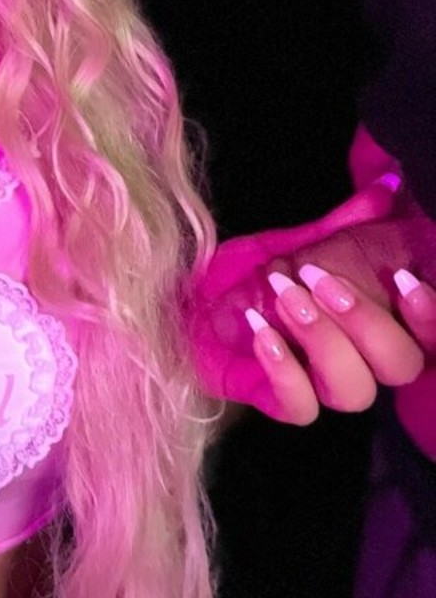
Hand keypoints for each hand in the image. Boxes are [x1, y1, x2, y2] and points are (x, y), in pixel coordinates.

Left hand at [189, 176, 435, 423]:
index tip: (404, 280)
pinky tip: (262, 333)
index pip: (427, 338)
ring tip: (286, 296)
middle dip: (367, 320)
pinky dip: (285, 371)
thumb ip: (344, 225)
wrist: (186, 297)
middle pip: (400, 365)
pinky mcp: (276, 399)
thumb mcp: (297, 242)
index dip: (429, 318)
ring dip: (325, 340)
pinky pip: (300, 408)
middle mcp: (357, 359)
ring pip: (355, 391)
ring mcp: (318, 383)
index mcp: (375, 322)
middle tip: (319, 278)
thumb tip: (386, 188)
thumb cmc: (251, 274)